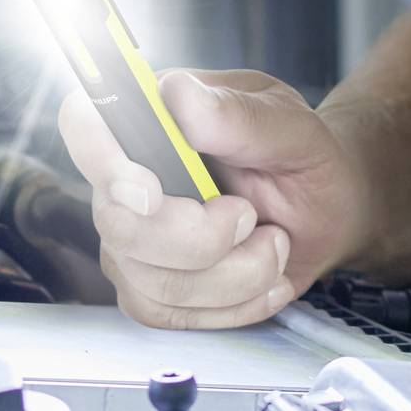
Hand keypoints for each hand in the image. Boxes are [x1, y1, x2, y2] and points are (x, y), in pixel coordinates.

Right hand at [58, 69, 371, 328]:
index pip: (84, 124)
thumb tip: (180, 95)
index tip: (152, 192)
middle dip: (199, 238)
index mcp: (149, 120)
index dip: (101, 160)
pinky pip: (170, 315)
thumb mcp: (290, 128)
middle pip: (119, 225)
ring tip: (274, 243)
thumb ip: (237, 115)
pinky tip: (266, 279)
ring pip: (152, 282)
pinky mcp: (148, 290)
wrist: (326, 211)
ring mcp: (131, 240)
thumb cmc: (300, 157)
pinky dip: (234, 305)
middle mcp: (124, 180)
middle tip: (250, 216)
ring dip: (235, 274)